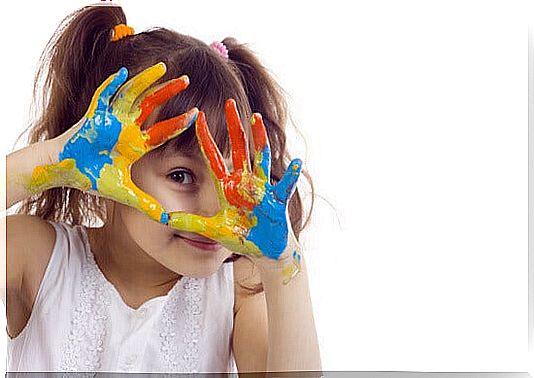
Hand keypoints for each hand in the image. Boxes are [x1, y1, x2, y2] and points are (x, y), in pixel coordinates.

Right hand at [28, 62, 197, 222]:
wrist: (65, 172)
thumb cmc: (92, 178)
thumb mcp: (123, 192)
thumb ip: (144, 203)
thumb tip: (165, 221)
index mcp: (136, 144)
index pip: (162, 131)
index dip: (178, 123)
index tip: (197, 114)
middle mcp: (127, 128)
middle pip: (151, 105)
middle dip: (168, 92)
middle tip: (187, 79)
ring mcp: (110, 119)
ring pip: (132, 95)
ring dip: (146, 81)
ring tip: (162, 68)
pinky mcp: (92, 116)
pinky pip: (102, 97)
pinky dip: (111, 85)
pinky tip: (123, 73)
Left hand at [168, 99, 302, 282]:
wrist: (265, 250)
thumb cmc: (241, 237)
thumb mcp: (213, 230)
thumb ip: (191, 223)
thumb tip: (163, 219)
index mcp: (227, 187)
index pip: (213, 158)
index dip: (205, 138)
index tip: (198, 116)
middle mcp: (244, 182)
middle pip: (238, 148)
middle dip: (234, 125)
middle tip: (230, 102)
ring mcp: (262, 190)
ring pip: (260, 158)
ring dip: (259, 139)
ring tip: (256, 118)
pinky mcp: (277, 201)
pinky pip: (285, 187)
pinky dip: (291, 176)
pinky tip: (295, 162)